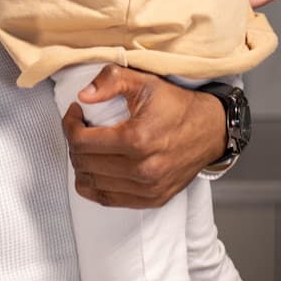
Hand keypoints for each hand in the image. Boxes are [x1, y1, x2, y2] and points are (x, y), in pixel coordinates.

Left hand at [62, 66, 225, 208]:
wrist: (210, 129)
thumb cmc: (176, 104)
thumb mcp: (143, 82)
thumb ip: (110, 81)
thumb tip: (83, 96)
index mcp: (136, 139)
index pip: (81, 141)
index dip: (69, 125)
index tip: (75, 112)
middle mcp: (141, 169)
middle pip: (84, 164)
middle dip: (74, 143)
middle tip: (80, 127)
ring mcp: (147, 189)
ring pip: (92, 185)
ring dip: (81, 165)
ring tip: (87, 146)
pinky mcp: (153, 200)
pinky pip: (109, 200)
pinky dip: (95, 186)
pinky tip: (95, 169)